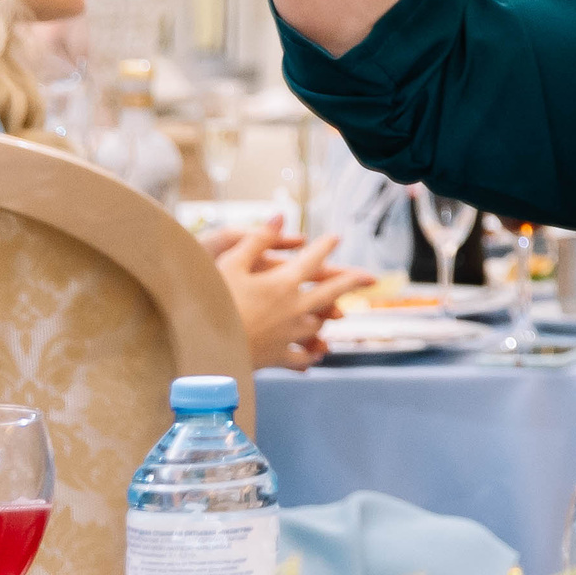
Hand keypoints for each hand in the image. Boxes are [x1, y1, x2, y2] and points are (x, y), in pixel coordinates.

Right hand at [207, 223, 376, 371]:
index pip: (313, 260)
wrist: (205, 348)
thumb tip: (280, 216)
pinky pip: (302, 356)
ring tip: (336, 315)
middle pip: (331, 294)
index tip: (337, 238)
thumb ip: (258, 240)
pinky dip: (311, 354)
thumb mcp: (231, 263)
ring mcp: (290, 335)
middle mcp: (295, 309)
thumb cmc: (213, 301)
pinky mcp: (279, 358)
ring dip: (326, 317)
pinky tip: (316, 354)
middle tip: (370, 277)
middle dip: (351, 282)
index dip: (325, 247)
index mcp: (284, 283)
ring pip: (318, 325)